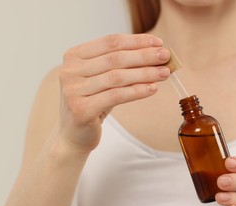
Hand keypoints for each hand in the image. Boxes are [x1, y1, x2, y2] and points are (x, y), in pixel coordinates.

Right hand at [57, 34, 170, 152]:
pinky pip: (116, 96)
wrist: (74, 135)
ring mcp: (73, 90)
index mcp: (74, 55)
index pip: (110, 42)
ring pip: (117, 77)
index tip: (158, 42)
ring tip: (164, 73)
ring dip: (145, 73)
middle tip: (165, 56)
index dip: (136, 41)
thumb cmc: (93, 103)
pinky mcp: (81, 109)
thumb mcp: (104, 79)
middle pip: (115, 58)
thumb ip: (122, 66)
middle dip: (144, 56)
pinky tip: (152, 89)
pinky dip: (137, 91)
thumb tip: (155, 56)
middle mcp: (70, 70)